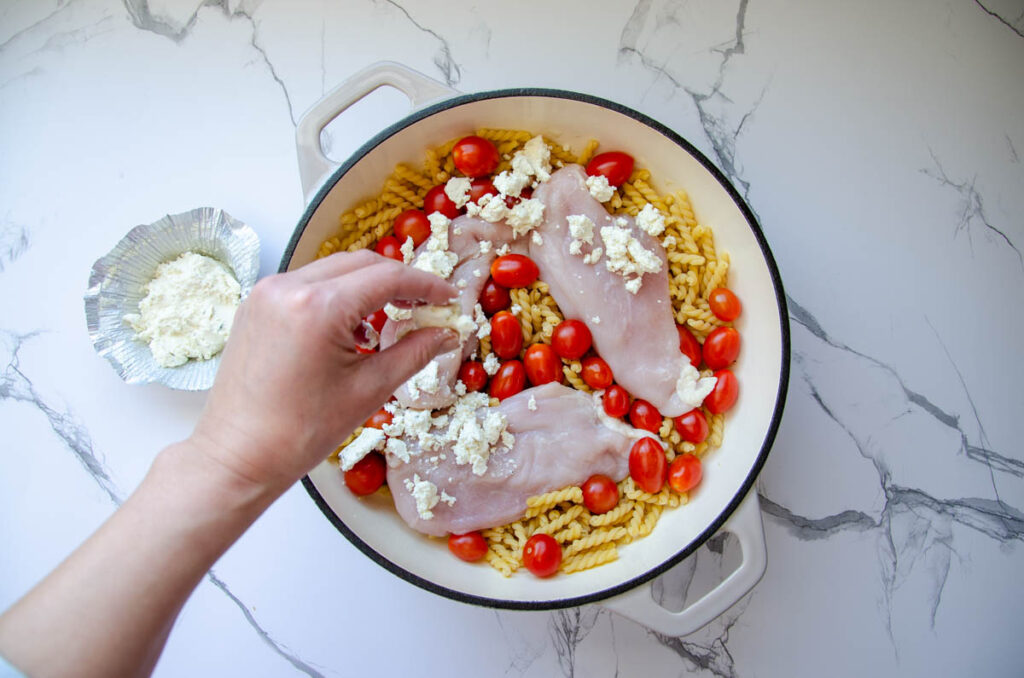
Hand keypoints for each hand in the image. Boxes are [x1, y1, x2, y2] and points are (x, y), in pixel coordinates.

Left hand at [189, 250, 459, 493]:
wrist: (237, 455)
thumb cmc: (300, 432)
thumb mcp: (369, 390)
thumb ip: (414, 353)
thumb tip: (446, 333)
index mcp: (319, 306)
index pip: (387, 277)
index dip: (425, 285)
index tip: (449, 298)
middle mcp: (289, 287)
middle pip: (361, 264)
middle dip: (398, 281)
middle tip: (426, 307)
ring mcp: (267, 292)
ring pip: (334, 270)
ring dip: (367, 286)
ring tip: (392, 318)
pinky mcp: (257, 304)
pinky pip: (309, 284)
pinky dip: (337, 295)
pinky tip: (353, 327)